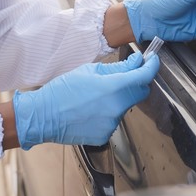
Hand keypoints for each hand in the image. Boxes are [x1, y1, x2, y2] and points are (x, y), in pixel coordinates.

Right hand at [12, 52, 159, 148]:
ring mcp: (112, 124)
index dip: (151, 66)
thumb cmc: (62, 91)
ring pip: (126, 106)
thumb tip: (136, 63)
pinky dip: (108, 112)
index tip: (152, 61)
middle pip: (140, 93)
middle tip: (125, 75)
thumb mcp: (89, 71)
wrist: (43, 116)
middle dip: (136, 82)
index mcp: (113, 88)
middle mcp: (116, 107)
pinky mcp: (106, 135)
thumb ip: (117, 68)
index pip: (144, 77)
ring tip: (96, 96)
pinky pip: (114, 120)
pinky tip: (91, 110)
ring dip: (119, 98)